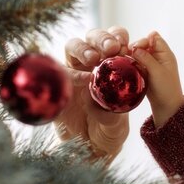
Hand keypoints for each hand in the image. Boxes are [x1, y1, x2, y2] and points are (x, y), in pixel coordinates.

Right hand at [55, 26, 130, 160]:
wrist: (90, 147)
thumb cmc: (109, 128)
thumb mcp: (118, 122)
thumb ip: (114, 112)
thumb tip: (105, 98)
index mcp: (112, 65)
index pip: (114, 40)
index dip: (119, 36)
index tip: (126, 43)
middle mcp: (91, 64)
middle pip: (93, 38)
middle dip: (102, 38)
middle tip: (111, 47)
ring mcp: (72, 71)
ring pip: (73, 46)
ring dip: (84, 48)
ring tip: (93, 58)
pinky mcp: (57, 83)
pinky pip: (58, 70)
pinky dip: (71, 73)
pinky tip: (83, 79)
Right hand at [129, 32, 183, 127]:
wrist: (166, 106)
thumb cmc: (166, 89)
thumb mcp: (157, 72)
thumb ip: (146, 58)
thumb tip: (135, 47)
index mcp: (166, 54)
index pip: (154, 38)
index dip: (144, 41)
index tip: (135, 48)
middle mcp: (158, 56)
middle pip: (144, 44)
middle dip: (135, 47)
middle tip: (127, 54)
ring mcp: (151, 64)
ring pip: (139, 53)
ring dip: (132, 55)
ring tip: (124, 59)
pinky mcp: (145, 71)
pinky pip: (136, 62)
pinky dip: (131, 62)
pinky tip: (124, 65)